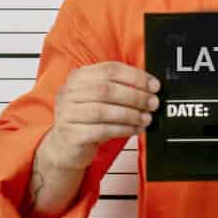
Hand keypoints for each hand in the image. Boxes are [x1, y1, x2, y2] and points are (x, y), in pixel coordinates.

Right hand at [41, 61, 160, 169]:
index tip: (153, 86)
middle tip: (153, 103)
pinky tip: (134, 129)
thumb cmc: (86, 120)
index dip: (135, 76)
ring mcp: (67, 114)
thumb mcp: (97, 99)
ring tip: (146, 118)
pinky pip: (101, 130)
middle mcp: (70, 93)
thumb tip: (149, 86)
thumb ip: (117, 88)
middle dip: (135, 96)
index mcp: (78, 77)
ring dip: (131, 114)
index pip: (110, 69)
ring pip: (103, 111)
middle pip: (106, 89)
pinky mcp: (72, 134)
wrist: (64, 147)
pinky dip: (122, 129)